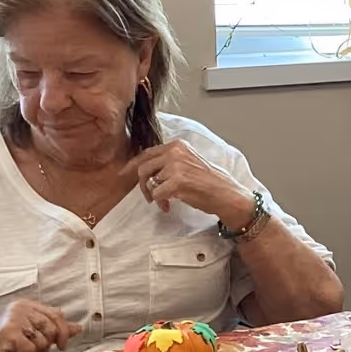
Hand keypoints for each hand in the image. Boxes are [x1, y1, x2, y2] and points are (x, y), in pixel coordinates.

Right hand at [0, 300, 80, 351]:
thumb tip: (78, 328)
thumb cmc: (5, 350)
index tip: (61, 345)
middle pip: (52, 327)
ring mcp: (13, 318)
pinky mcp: (8, 332)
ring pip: (42, 340)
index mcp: (26, 305)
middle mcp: (20, 308)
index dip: (63, 331)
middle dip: (46, 345)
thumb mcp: (32, 337)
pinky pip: (31, 349)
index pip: (56, 315)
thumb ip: (53, 331)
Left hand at [132, 140, 253, 225]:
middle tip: (149, 196)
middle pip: (143, 166)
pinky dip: (160, 202)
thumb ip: (170, 162)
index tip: (123, 173)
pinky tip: (169, 206)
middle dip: (142, 184)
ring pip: (148, 181)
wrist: (227, 194)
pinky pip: (156, 193)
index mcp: (178, 145)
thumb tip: (147, 169)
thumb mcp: (189, 163)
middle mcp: (175, 151)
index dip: (133, 165)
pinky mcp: (176, 181)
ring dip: (153, 195)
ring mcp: (175, 165)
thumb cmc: (210, 183)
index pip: (147, 152)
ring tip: (164, 202)